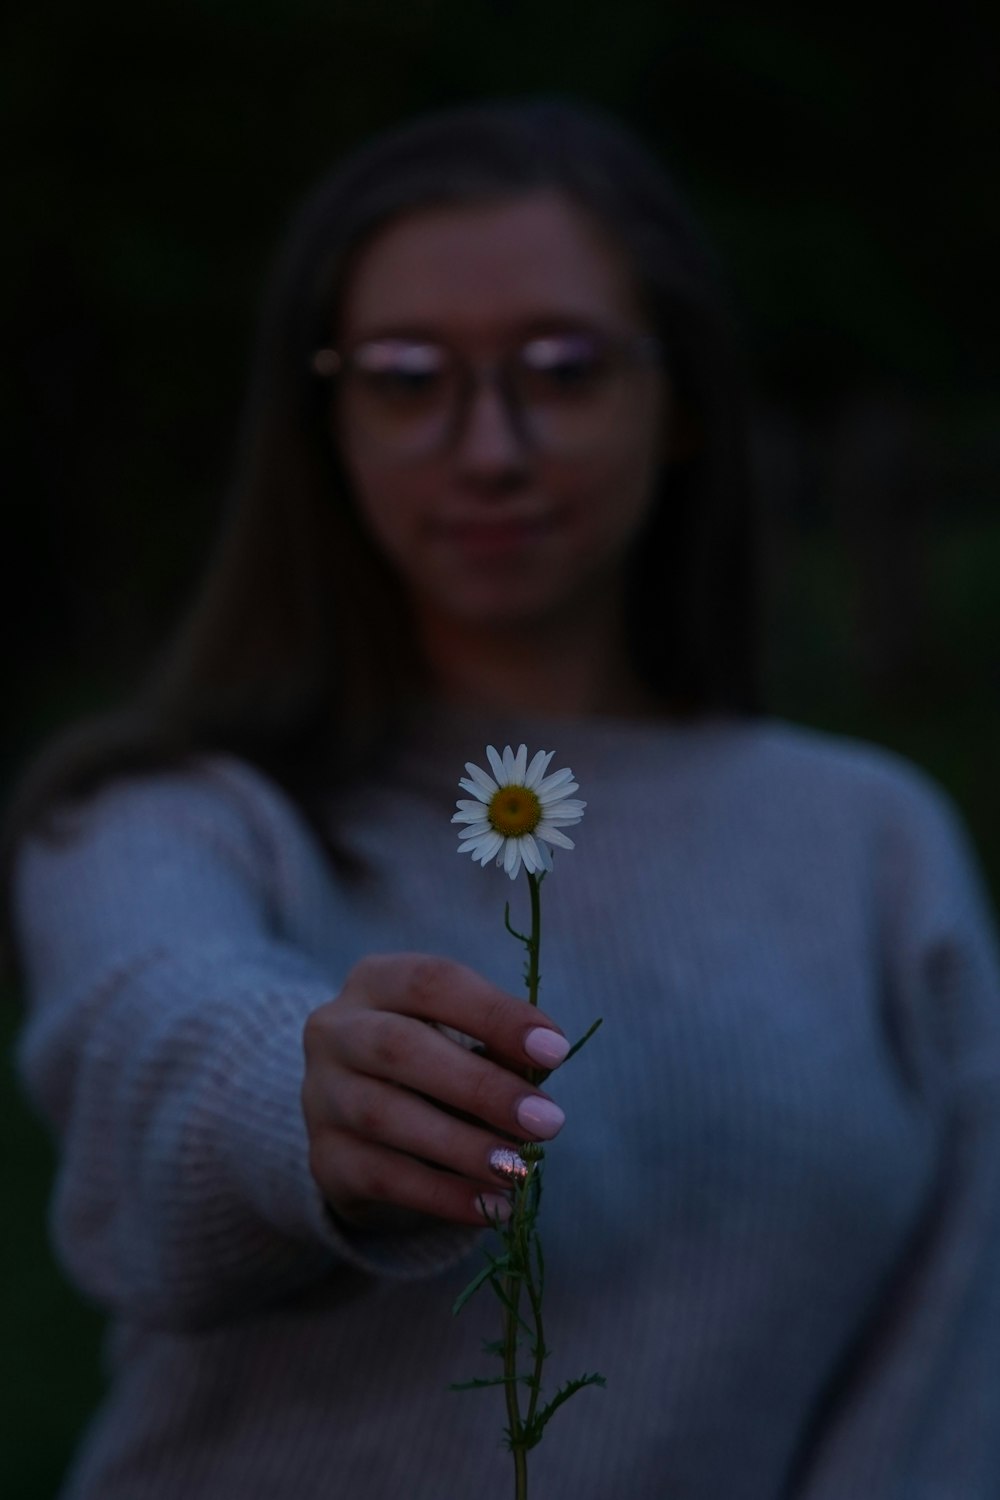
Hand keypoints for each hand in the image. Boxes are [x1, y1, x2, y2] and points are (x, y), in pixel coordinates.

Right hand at [302, 953, 570, 1229]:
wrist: (363, 1126)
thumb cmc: (431, 1065)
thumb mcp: (463, 1039)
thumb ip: (500, 1044)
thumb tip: (544, 1057)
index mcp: (376, 981)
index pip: (431, 982)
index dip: (494, 1013)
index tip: (555, 1050)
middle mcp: (335, 1030)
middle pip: (399, 1048)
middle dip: (480, 1086)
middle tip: (547, 1121)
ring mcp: (320, 1095)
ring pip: (383, 1116)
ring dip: (461, 1146)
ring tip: (519, 1169)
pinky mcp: (325, 1158)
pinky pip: (382, 1177)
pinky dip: (442, 1195)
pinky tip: (491, 1207)